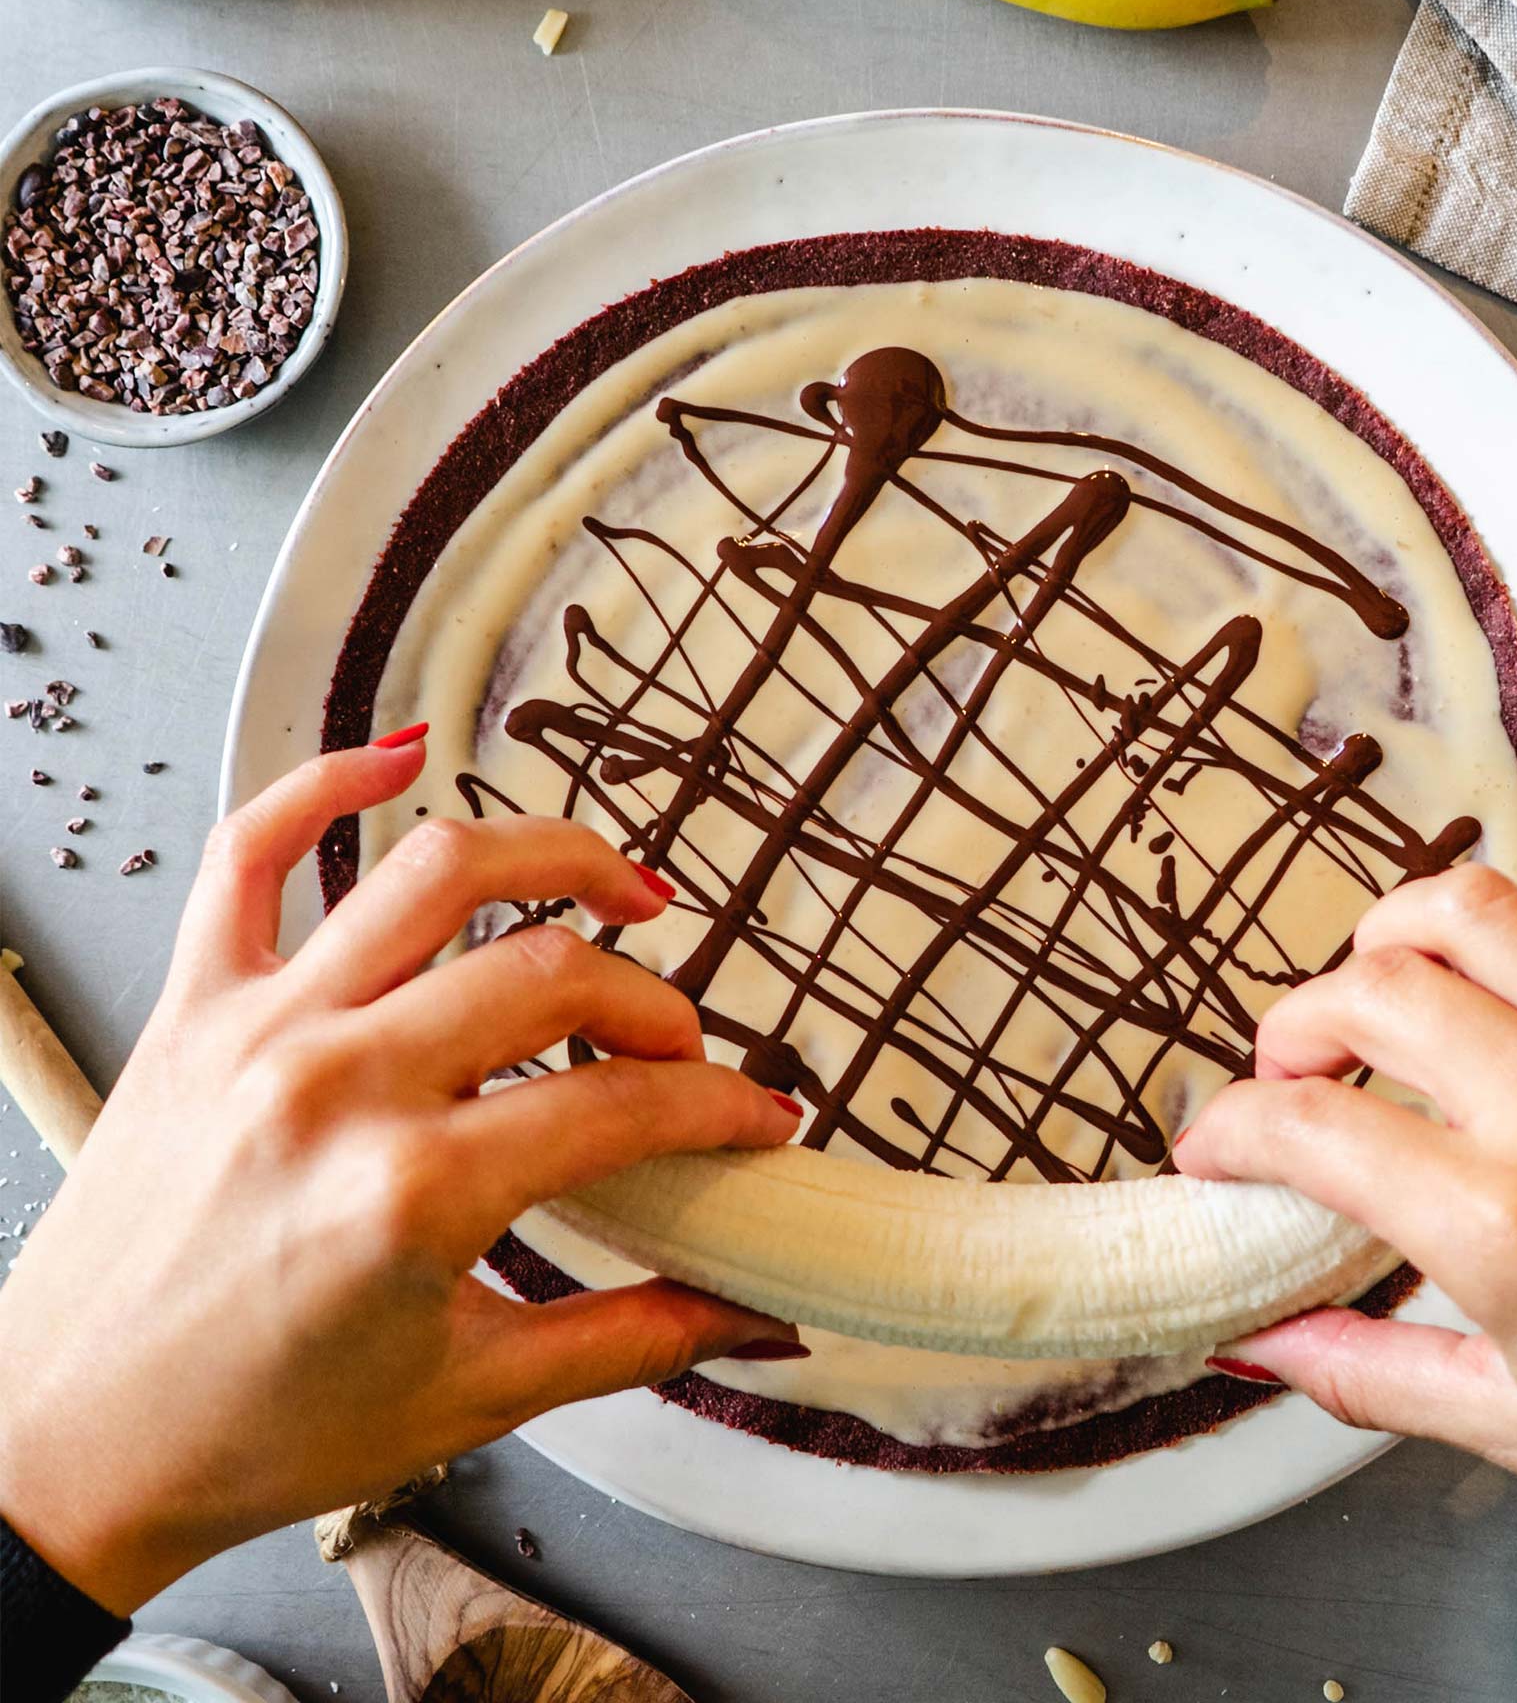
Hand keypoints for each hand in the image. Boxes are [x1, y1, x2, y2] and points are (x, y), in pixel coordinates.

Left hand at [0, 737, 803, 1616]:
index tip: (754, 1118)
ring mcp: (258, 1027)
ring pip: (433, 872)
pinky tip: (399, 761)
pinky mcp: (193, 1006)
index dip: (716, 1107)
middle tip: (679, 1047)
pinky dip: (324, 782)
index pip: (619, 1106)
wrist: (59, 1448)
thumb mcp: (466, 1398)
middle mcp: (335, 1084)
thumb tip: (743, 1314)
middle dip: (653, 1003)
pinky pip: (250, 850)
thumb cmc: (244, 1435)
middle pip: (550, 971)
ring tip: (616, 887)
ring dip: (552, 855)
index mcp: (410, 1193)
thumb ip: (628, 1341)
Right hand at [1176, 836, 1516, 1650]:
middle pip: (1374, 993)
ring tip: (1397, 981)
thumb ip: (1369, 1371)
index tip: (1222, 1144)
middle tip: (1299, 1071)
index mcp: (1515, 1236)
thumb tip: (1265, 1342)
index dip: (1231, 1129)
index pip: (1311, 1131)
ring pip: (1484, 911)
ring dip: (1403, 932)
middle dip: (1295, 1025)